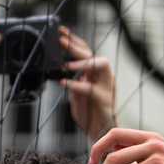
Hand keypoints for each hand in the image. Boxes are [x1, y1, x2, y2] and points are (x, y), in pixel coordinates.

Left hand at [58, 26, 115, 140]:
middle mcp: (103, 76)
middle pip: (91, 54)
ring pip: (101, 64)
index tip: (61, 30)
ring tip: (67, 66)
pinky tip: (63, 83)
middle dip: (75, 45)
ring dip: (83, 62)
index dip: (74, 40)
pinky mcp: (104, 100)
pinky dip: (76, 85)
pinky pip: (91, 89)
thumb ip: (71, 81)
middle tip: (60, 40)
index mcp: (96, 73)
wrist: (100, 132)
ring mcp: (106, 86)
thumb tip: (57, 70)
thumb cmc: (89, 113)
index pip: (86, 51)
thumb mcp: (76, 93)